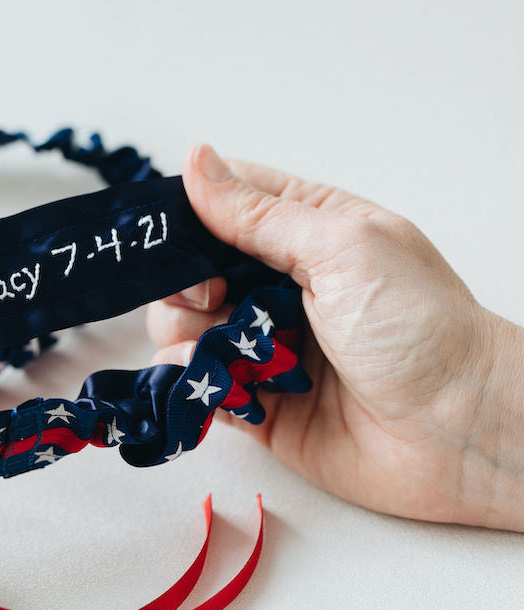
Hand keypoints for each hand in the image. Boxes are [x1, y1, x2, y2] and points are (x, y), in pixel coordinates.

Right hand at [148, 145, 523, 530]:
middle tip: (213, 298)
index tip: (165, 236)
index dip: (184, 214)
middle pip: (190, 270)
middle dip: (183, 284)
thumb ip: (258, 214)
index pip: (223, 204)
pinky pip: (197, 383)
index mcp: (306, 232)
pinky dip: (190, 381)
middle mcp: (279, 285)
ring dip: (186, 336)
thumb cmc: (419, 328)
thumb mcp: (341, 248)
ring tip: (221, 350)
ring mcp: (264, 343)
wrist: (460, 431)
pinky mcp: (256, 400)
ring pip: (183, 328)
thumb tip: (195, 161)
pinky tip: (213, 382)